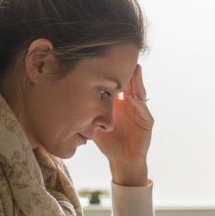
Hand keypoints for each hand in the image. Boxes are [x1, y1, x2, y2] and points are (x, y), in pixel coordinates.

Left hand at [93, 64, 152, 185]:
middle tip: (125, 55)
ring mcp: (141, 113)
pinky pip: (144, 111)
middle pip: (131, 84)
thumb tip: (67, 99)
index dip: (115, 72)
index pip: (119, 84)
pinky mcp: (147, 123)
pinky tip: (131, 97)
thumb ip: (87, 111)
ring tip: (134, 69)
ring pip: (140, 93)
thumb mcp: (94, 123)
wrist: (122, 160)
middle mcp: (132, 105)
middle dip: (129, 71)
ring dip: (138, 82)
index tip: (107, 59)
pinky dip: (138, 104)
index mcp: (120, 103)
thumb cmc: (108, 143)